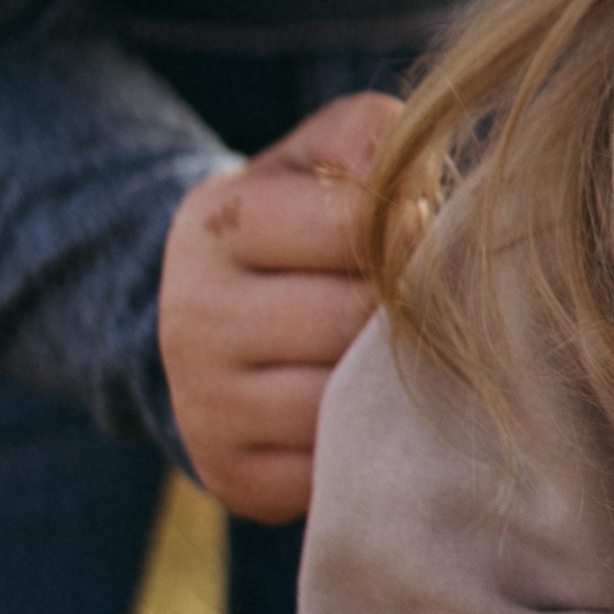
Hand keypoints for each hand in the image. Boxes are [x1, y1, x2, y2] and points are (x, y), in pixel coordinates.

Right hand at [159, 89, 402, 521]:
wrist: (214, 324)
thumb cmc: (298, 224)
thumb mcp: (318, 157)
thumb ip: (370, 135)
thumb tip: (409, 183)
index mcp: (217, 223)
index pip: (351, 225)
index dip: (407, 229)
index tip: (419, 232)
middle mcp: (194, 318)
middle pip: (350, 322)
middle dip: (403, 312)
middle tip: (419, 305)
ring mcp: (205, 406)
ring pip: (341, 406)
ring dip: (392, 385)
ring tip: (402, 358)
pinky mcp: (231, 478)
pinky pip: (333, 474)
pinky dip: (368, 451)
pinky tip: (372, 417)